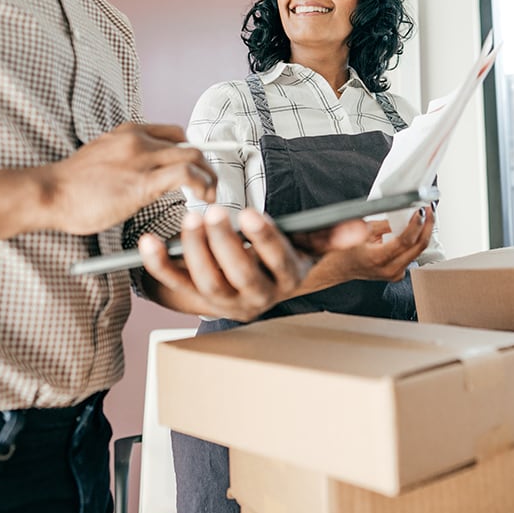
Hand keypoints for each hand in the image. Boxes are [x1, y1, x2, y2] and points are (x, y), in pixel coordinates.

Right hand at [35, 123, 215, 235]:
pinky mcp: (142, 182)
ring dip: (209, 177)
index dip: (191, 151)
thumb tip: (148, 171)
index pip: (174, 132)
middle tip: (210, 185)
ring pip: (193, 156)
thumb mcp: (103, 156)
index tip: (197, 169)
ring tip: (210, 195)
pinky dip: (201, 185)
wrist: (50, 193)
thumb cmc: (72, 184)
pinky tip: (200, 198)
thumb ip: (126, 157)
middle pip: (189, 144)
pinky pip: (185, 175)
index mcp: (128, 131)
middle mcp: (138, 139)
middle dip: (206, 165)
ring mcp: (141, 158)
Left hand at [138, 205, 367, 321]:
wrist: (248, 284)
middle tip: (211, 212)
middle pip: (240, 273)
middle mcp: (257, 297)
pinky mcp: (195, 299)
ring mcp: (224, 301)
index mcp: (286, 280)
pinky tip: (147, 242)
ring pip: (207, 281)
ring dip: (195, 250)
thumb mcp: (304, 245)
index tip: (249, 212)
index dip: (264, 238)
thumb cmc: (276, 256)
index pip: (278, 260)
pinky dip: (158, 264)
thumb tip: (366, 228)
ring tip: (189, 219)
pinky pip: (174, 283)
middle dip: (224, 243)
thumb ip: (329, 233)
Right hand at [301, 207, 434, 283]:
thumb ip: (385, 224)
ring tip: (425, 217)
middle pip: (418, 247)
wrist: (338, 269)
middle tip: (430, 210)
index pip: (405, 241)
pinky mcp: (396, 274)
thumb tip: (404, 214)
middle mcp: (389, 270)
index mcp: (378, 258)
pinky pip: (411, 256)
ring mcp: (394, 274)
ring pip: (417, 252)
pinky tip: (415, 231)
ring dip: (423, 233)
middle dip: (427, 226)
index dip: (416, 224)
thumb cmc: (344, 250)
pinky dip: (415, 243)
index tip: (422, 211)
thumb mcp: (363, 230)